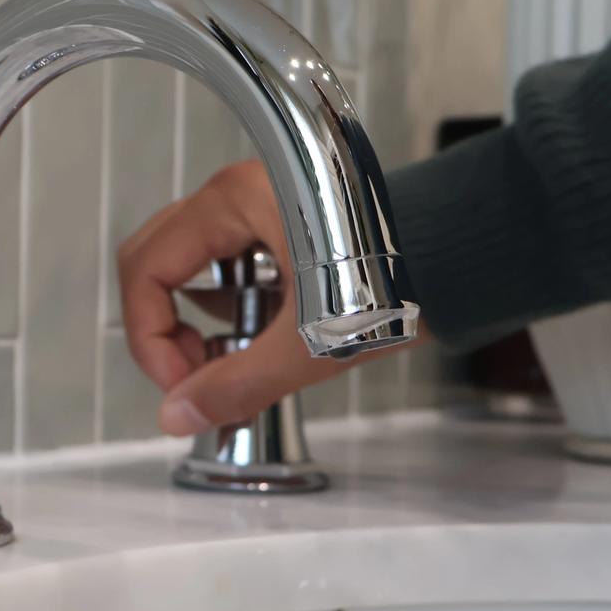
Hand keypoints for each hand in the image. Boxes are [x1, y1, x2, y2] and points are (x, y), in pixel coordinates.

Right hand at [116, 159, 411, 434]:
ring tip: (227, 362)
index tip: (181, 384)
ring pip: (185, 265)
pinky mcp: (277, 226)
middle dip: (161, 329)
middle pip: (153, 261)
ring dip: (191, 320)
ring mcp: (255, 207)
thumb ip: (234, 383)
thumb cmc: (400, 278)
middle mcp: (236, 195)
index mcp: (233, 203)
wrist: (464, 256)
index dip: (149, 337)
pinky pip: (221, 265)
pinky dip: (222, 308)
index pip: (146, 270)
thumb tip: (178, 415)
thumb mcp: (308, 344)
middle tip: (193, 375)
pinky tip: (256, 342)